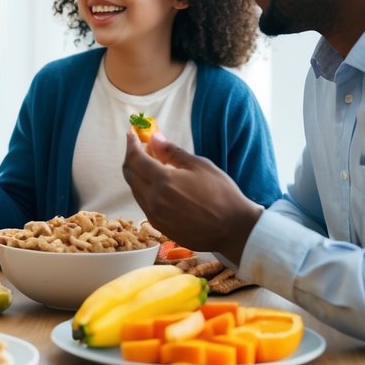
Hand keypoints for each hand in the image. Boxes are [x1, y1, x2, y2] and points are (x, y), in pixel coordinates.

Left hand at [121, 131, 262, 258]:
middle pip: (130, 174)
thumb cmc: (222, 194)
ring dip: (138, 175)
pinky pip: (144, 203)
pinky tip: (159, 185)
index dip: (131, 144)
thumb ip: (172, 152)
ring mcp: (154, 215)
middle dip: (131, 158)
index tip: (132, 134)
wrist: (234, 230)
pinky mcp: (159, 226)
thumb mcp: (200, 166)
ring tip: (152, 165)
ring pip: (135, 190)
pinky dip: (145, 190)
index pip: (135, 159)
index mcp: (163, 181)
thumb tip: (154, 138)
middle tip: (141, 148)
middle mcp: (153, 200)